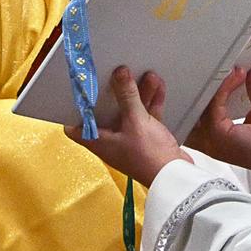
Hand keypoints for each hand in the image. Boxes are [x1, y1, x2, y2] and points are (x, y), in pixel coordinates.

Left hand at [65, 66, 188, 187]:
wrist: (176, 177)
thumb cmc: (149, 158)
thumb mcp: (136, 121)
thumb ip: (127, 95)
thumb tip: (119, 73)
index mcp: (99, 141)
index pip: (75, 128)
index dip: (74, 110)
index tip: (78, 91)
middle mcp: (111, 141)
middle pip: (106, 113)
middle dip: (114, 92)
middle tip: (116, 74)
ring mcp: (130, 140)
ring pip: (129, 112)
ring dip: (137, 94)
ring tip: (144, 75)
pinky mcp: (147, 139)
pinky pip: (146, 116)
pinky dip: (150, 103)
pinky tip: (157, 86)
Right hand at [185, 63, 250, 177]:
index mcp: (217, 138)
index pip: (199, 114)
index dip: (205, 93)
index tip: (217, 75)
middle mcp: (210, 141)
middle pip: (195, 109)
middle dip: (205, 87)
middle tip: (220, 69)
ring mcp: (212, 139)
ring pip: (204, 103)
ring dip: (218, 83)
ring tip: (232, 70)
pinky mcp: (218, 134)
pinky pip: (215, 103)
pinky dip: (225, 87)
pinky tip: (236, 76)